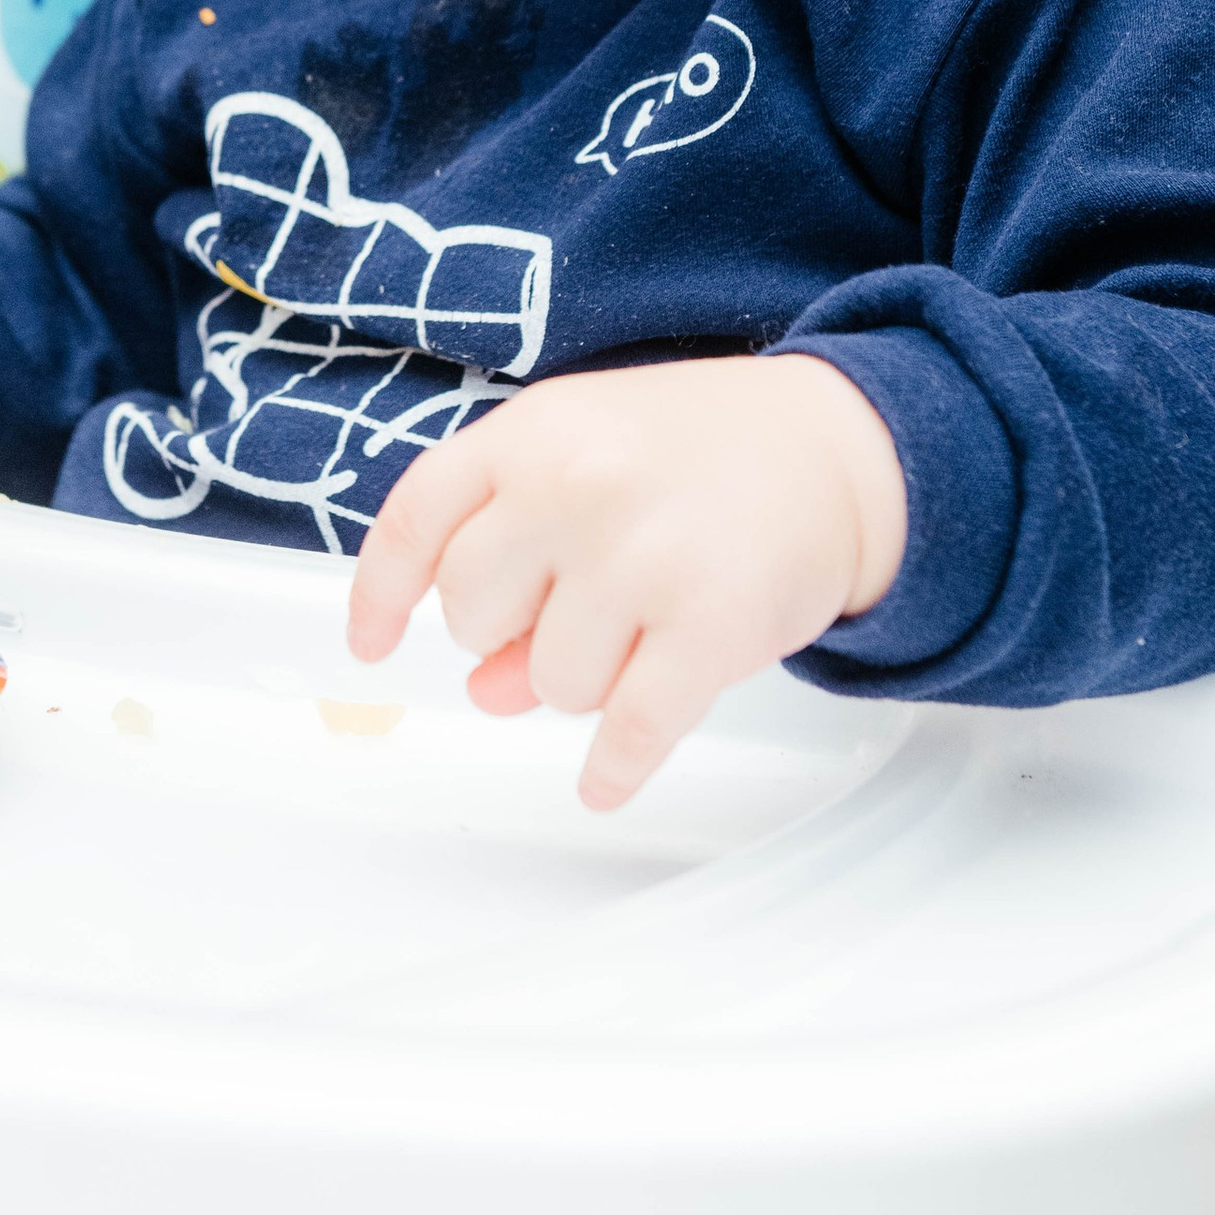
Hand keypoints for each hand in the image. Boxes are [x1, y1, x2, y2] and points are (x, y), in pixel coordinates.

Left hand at [345, 354, 906, 811]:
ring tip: (641, 631)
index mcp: (532, 432)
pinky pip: (628, 732)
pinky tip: (604, 783)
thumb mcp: (593, 460)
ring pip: (548, 683)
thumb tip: (484, 690)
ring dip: (583, 679)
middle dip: (508, 631)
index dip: (381, 594)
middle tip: (572, 608)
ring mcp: (642, 558)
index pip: (417, 522)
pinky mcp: (709, 628)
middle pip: (471, 615)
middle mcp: (575, 487)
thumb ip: (521, 553)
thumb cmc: (703, 452)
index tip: (370, 644)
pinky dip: (611, 769)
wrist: (844, 447)